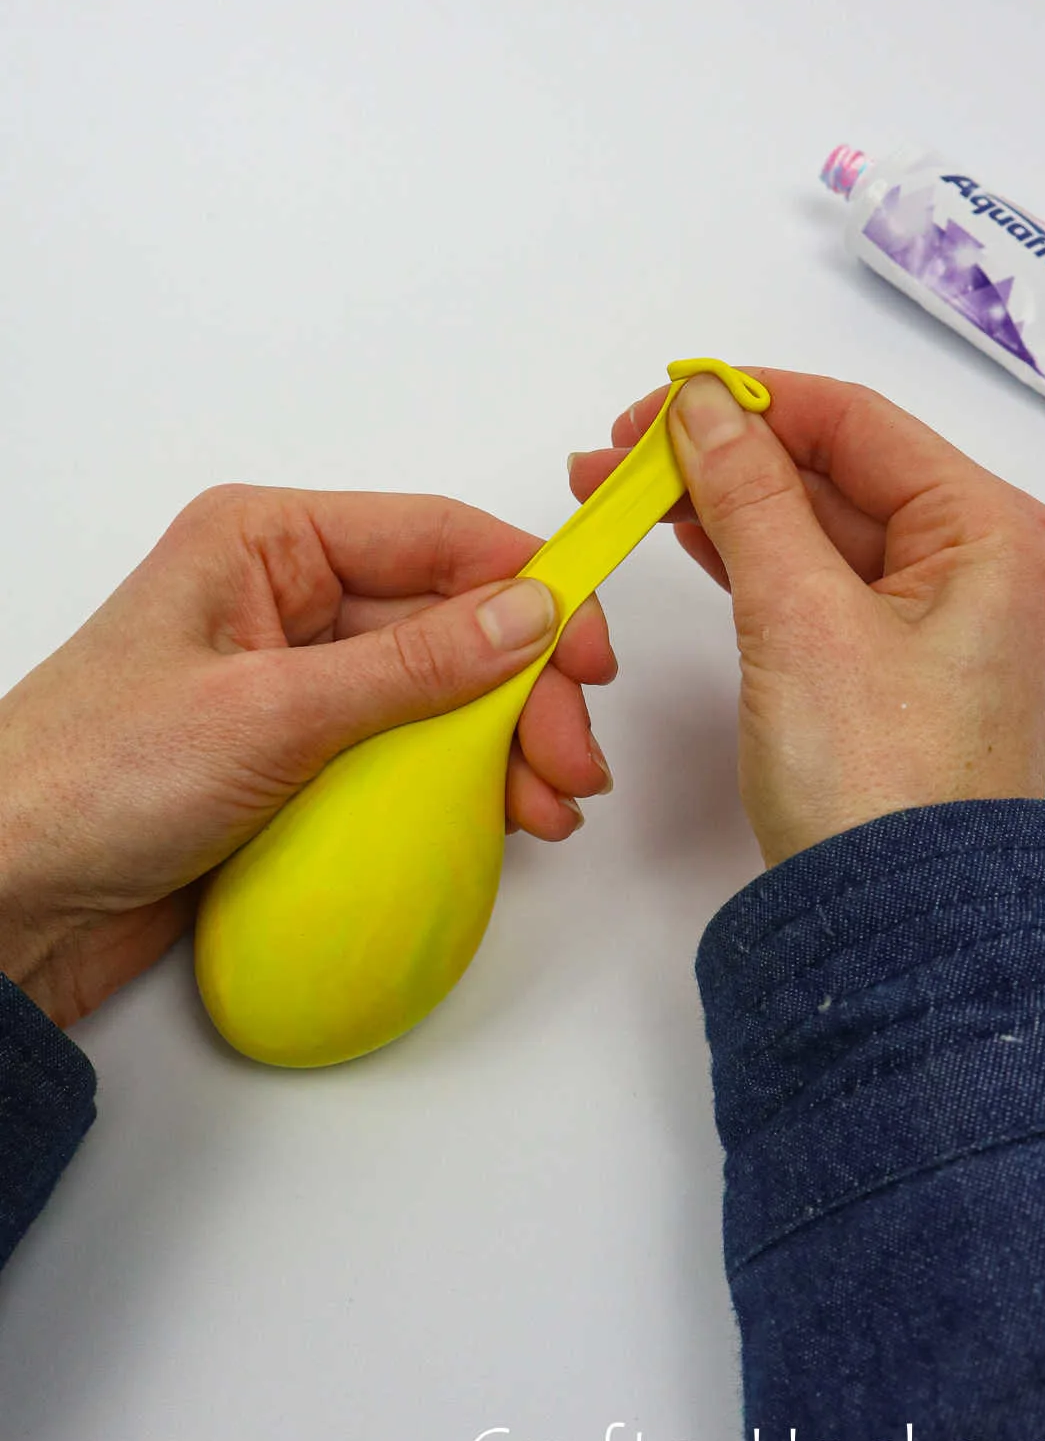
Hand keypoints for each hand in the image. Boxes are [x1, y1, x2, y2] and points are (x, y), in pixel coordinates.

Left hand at [0, 486, 615, 1024]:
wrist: (8, 901)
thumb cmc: (93, 781)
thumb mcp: (272, 710)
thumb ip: (414, 665)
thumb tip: (530, 614)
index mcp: (265, 543)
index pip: (434, 539)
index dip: (527, 587)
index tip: (591, 652)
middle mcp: (285, 601)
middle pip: (449, 623)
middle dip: (524, 689)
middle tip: (571, 762)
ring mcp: (294, 684)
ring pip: (437, 694)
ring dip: (503, 745)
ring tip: (549, 805)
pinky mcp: (298, 759)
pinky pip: (403, 754)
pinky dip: (457, 785)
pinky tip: (497, 820)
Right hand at [569, 370, 1044, 867]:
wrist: (898, 931)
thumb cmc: (877, 783)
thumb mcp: (800, 617)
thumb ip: (746, 495)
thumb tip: (700, 404)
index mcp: (991, 533)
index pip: (856, 422)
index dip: (748, 401)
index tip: (656, 401)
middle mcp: (980, 566)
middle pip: (836, 471)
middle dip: (722, 457)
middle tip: (618, 455)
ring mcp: (939, 622)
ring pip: (819, 528)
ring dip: (725, 506)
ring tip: (624, 490)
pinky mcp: (895, 670)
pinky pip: (817, 584)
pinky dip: (751, 559)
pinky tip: (685, 536)